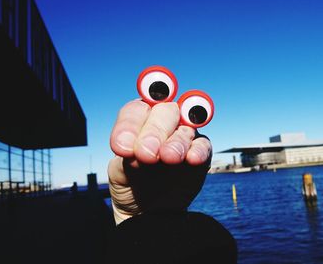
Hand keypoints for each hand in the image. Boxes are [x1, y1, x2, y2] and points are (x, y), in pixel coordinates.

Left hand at [108, 99, 211, 224]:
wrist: (145, 211)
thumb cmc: (130, 182)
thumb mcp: (119, 170)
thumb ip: (126, 156)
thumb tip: (137, 149)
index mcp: (139, 120)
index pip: (137, 111)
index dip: (130, 125)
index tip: (122, 148)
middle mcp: (163, 122)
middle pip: (165, 112)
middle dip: (155, 131)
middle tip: (146, 154)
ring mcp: (184, 137)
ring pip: (185, 129)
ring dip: (177, 142)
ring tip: (168, 158)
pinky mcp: (201, 153)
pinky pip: (203, 146)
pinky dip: (198, 150)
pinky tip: (191, 159)